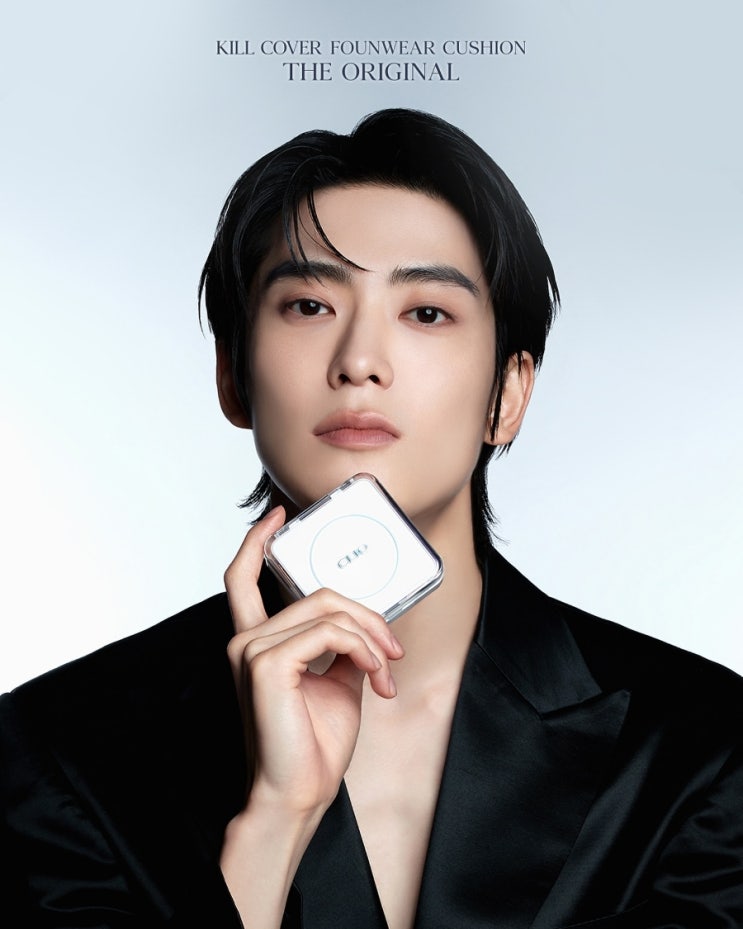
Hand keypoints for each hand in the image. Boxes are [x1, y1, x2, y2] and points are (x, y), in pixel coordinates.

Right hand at [224, 506, 402, 818]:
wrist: (299, 793)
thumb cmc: (312, 743)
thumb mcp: (336, 681)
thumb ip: (342, 645)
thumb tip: (367, 625)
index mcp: (256, 641)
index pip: (244, 577)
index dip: (259, 539)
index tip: (279, 513)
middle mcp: (245, 639)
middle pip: (316, 593)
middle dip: (366, 613)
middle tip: (393, 647)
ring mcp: (251, 649)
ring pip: (328, 610)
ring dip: (370, 637)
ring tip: (385, 671)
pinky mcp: (265, 663)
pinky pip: (329, 632)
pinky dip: (362, 649)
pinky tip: (373, 676)